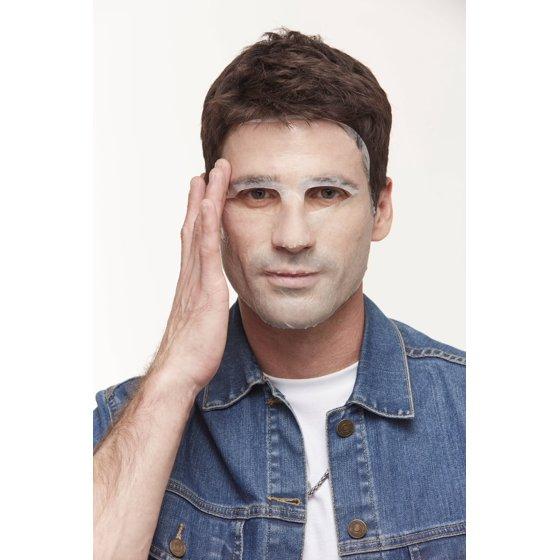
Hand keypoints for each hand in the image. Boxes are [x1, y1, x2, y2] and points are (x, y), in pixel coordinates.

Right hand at [149, 158, 231, 392]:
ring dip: (207, 200)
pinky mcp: (206, 289)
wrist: (179, 371)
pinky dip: (206, 226)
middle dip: (202, 198)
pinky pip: (206, 251)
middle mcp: (191, 274)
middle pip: (194, 227)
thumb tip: (215, 300)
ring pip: (200, 231)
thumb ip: (208, 304)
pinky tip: (210, 204)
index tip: (205, 193)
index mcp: (193, 281)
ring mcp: (196, 279)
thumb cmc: (192, 352)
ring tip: (213, 174)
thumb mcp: (204, 322)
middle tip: (207, 171)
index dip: (199, 215)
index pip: (195, 240)